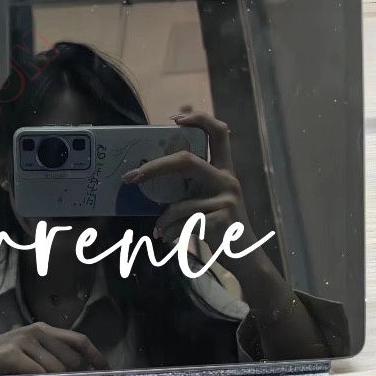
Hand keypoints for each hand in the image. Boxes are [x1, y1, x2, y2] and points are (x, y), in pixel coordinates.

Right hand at [0, 322, 108, 375]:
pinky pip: (37, 374)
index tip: (108, 370)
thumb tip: (78, 372)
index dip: (96, 356)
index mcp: (43, 329)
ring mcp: (24, 340)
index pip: (79, 340)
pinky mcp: (11, 352)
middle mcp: (36, 331)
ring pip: (56, 369)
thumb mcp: (27, 355)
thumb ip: (49, 357)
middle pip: (71, 358)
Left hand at [122, 112, 256, 260]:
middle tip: (131, 177)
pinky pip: (184, 224)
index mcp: (223, 169)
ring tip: (158, 229)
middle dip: (155, 168)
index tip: (174, 120)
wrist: (244, 256)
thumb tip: (149, 177)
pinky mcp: (223, 221)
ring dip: (163, 219)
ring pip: (179, 205)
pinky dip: (170, 232)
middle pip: (186, 161)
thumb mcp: (209, 199)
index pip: (219, 132)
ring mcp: (226, 200)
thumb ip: (190, 185)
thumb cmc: (218, 225)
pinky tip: (166, 238)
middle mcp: (227, 179)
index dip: (198, 119)